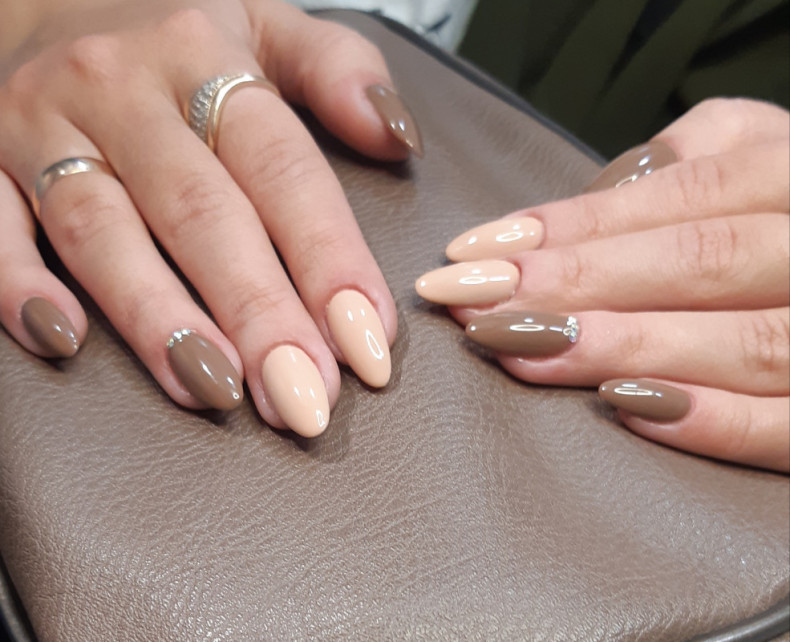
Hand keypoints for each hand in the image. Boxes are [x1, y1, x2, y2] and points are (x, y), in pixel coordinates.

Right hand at [0, 0, 421, 435]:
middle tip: (304, 398)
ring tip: (217, 391)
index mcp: (206, 56)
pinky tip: (65, 343)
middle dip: (259, 314)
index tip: (369, 341)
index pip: (282, 169)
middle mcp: (123, 90)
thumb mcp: (267, 22)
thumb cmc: (176, 30)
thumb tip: (399, 137)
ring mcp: (43, 126)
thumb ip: (337, 71)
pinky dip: (19, 286)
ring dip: (159, 320)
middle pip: (200, 214)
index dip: (330, 258)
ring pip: (101, 232)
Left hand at [416, 98, 788, 471]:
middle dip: (571, 285)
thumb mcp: (767, 154)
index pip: (674, 199)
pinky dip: (717, 422)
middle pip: (697, 264)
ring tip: (519, 349)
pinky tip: (629, 408)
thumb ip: (695, 161)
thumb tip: (594, 198)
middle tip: (472, 304)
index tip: (472, 253)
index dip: (566, 228)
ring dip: (620, 347)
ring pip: (744, 342)